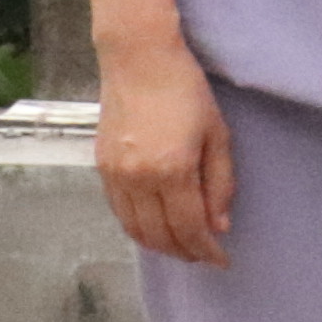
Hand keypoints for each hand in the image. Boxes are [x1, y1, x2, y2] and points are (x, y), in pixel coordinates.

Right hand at [92, 35, 234, 269]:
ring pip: (134, 229)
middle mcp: (137, 179)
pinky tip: (155, 227)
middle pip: (159, 236)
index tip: (222, 260)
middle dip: (184, 252)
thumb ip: (220, 183)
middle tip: (203, 256)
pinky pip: (118, 212)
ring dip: (159, 245)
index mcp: (171, 170)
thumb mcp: (217, 134)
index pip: (189, 227)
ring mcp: (114, 175)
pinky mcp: (100, 168)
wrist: (138, 60)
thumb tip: (219, 225)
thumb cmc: (186, 91)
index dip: (206, 250)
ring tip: (182, 246)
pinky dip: (137, 228)